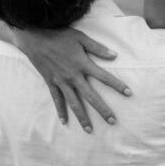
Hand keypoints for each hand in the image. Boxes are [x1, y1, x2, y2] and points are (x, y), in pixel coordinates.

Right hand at [12, 26, 130, 131]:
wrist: (35, 38)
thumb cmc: (59, 35)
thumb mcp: (80, 37)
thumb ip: (97, 48)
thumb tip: (114, 55)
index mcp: (82, 64)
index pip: (104, 77)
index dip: (117, 85)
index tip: (129, 93)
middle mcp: (73, 76)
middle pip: (91, 96)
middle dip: (102, 110)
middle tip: (113, 121)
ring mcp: (61, 81)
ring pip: (74, 103)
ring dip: (82, 117)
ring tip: (89, 130)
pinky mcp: (51, 83)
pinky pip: (57, 100)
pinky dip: (60, 111)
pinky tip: (64, 122)